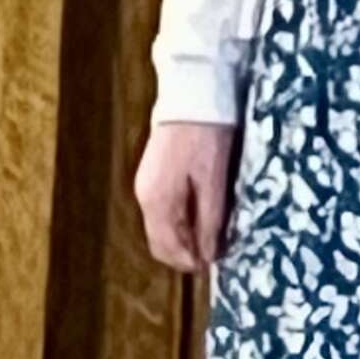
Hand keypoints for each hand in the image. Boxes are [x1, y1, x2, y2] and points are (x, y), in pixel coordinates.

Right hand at [136, 120, 237, 272]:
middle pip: (160, 242)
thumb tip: (208, 257)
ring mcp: (146, 185)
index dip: (191, 263)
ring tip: (211, 235)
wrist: (193, 94)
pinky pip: (163, 211)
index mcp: (157, 202)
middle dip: (184, 254)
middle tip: (214, 253)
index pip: (167, 249)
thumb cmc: (207, 138)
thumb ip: (209, 221)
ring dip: (183, 238)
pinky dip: (179, 221)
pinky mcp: (153, 174)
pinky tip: (200, 214)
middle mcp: (145, 197)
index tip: (215, 264)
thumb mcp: (214, 182)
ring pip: (161, 227)